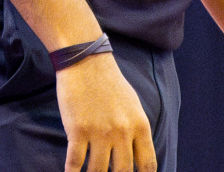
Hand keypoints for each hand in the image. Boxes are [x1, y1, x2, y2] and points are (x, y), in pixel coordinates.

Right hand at [56, 53, 156, 171]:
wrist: (86, 62)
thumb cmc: (110, 83)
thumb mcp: (133, 105)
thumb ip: (137, 131)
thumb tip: (139, 157)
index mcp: (139, 125)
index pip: (147, 164)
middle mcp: (122, 132)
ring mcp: (100, 133)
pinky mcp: (78, 131)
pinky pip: (75, 163)